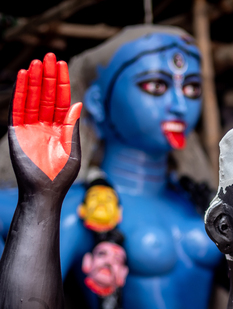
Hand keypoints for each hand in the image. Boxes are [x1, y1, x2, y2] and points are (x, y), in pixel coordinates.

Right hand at [9, 53, 81, 200]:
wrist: (43, 192)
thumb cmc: (61, 176)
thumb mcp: (72, 151)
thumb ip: (72, 127)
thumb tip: (77, 104)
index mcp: (61, 128)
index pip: (61, 100)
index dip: (62, 82)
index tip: (62, 64)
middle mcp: (46, 124)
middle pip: (47, 95)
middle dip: (49, 76)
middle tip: (50, 55)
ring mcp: (31, 127)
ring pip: (33, 98)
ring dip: (35, 80)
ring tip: (38, 62)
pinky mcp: (18, 131)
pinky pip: (19, 108)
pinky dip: (21, 92)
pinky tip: (24, 78)